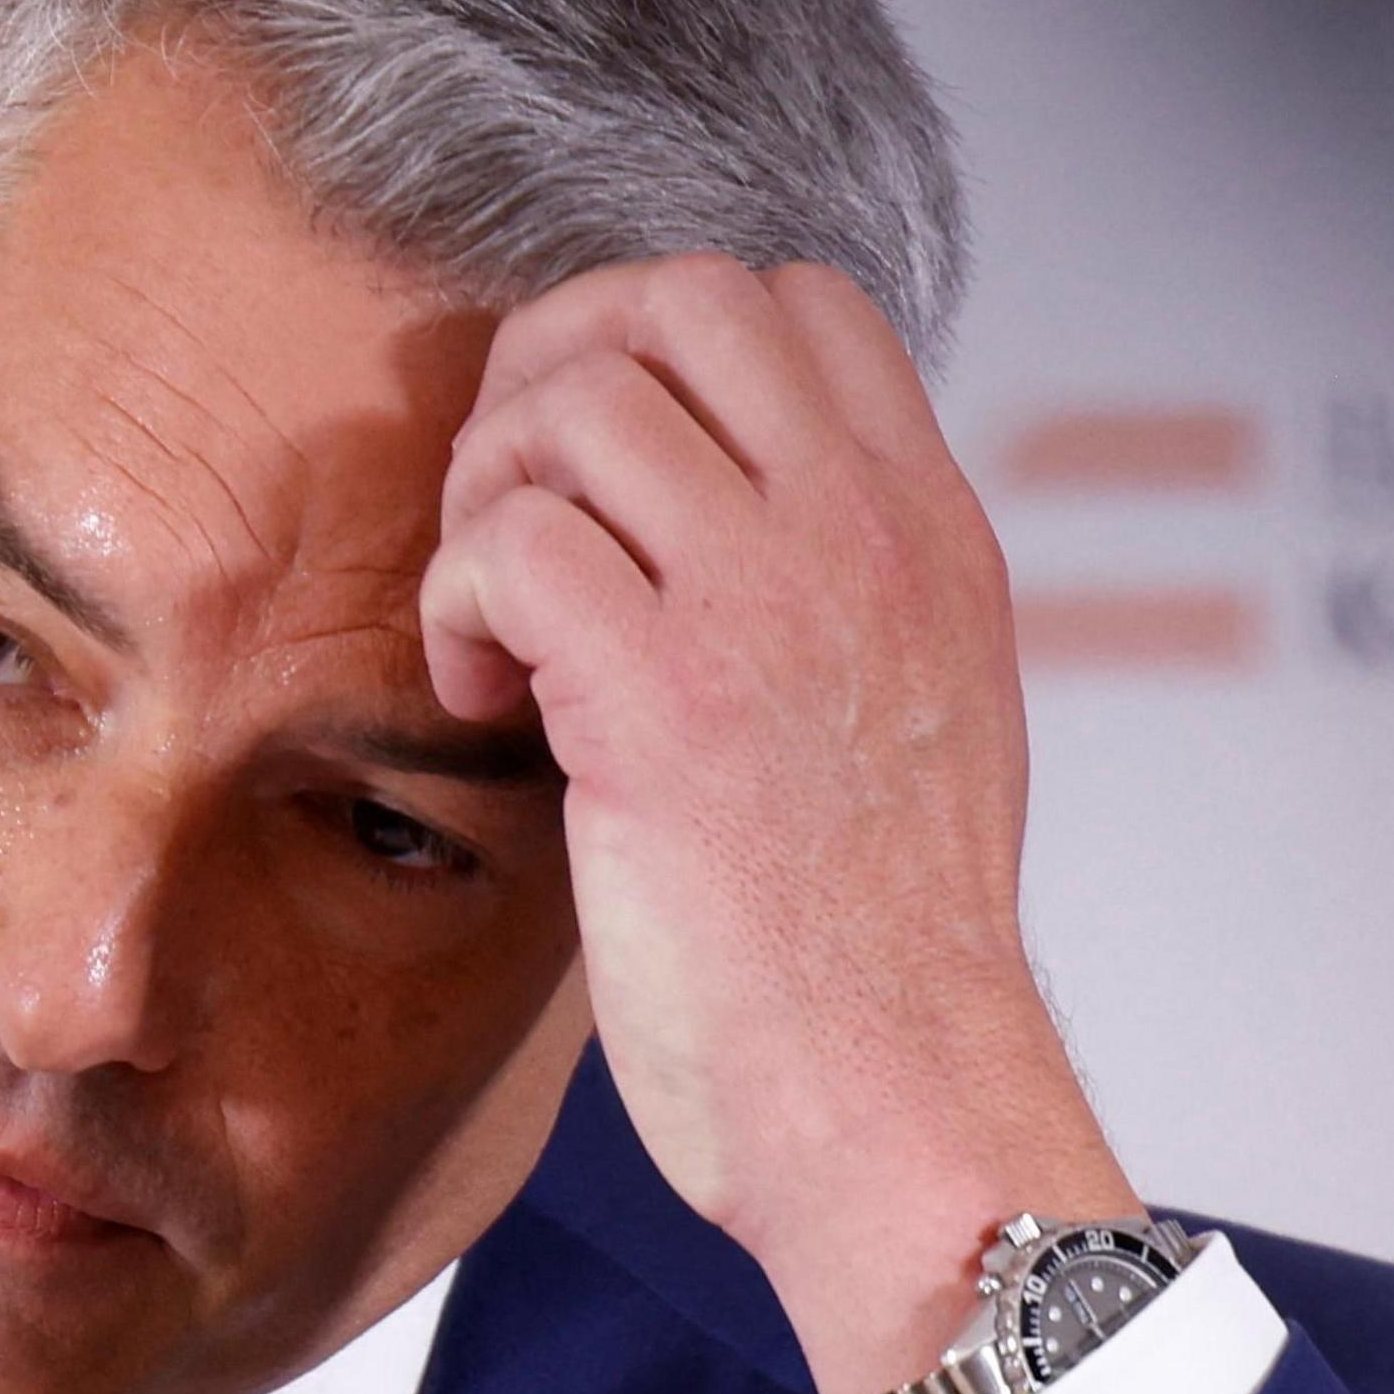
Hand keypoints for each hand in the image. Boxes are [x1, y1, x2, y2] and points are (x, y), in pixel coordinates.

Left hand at [419, 253, 1141, 1393]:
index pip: (802, 301)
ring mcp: (769, 604)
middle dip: (555, 371)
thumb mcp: (927, 706)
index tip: (617, 472)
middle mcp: (864, 534)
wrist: (897, 1094)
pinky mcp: (665, 698)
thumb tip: (725, 503)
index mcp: (933, 528)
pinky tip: (486, 699)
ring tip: (500, 628)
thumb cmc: (882, 945)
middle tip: (517, 510)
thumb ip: (850, 581)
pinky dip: (459, 604)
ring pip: (576, 404)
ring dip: (492, 496)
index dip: (666, 344)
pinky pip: (511, 543)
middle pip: (679, 299)